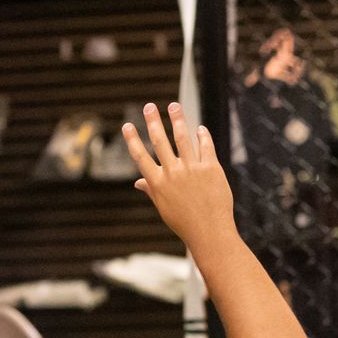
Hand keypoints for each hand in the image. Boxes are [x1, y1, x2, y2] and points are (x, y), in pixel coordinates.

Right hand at [121, 103, 235, 250]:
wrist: (210, 232)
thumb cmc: (184, 222)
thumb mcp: (164, 208)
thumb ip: (152, 190)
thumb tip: (138, 182)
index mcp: (158, 183)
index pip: (140, 156)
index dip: (132, 140)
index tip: (126, 125)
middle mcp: (173, 173)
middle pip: (160, 141)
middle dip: (152, 121)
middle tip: (148, 106)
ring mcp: (192, 169)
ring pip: (183, 137)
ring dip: (177, 119)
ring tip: (174, 106)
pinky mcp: (211, 168)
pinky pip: (205, 146)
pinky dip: (202, 135)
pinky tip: (199, 128)